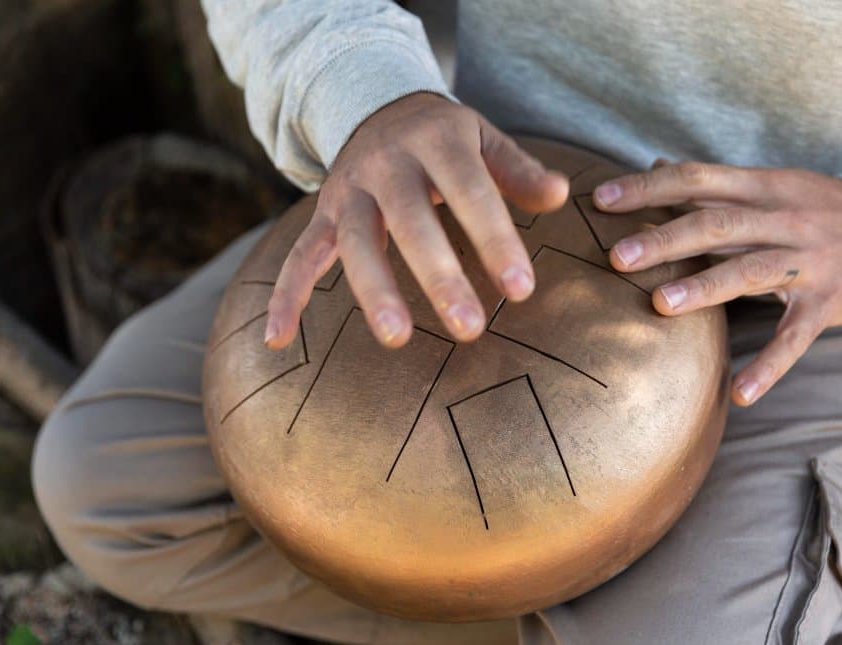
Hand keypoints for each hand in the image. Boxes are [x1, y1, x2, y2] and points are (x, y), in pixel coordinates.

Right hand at [264, 93, 568, 349]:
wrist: (377, 107)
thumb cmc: (444, 136)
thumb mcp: (483, 138)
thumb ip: (519, 171)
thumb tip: (562, 196)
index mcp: (436, 141)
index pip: (470, 193)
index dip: (495, 240)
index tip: (521, 289)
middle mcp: (387, 164)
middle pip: (410, 222)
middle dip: (439, 276)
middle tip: (470, 328)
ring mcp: (349, 191)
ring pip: (355, 243)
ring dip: (374, 291)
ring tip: (397, 339)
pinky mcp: (324, 214)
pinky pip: (300, 255)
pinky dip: (287, 296)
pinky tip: (279, 340)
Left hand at [594, 160, 841, 405]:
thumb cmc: (814, 208)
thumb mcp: (769, 186)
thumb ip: (713, 184)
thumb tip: (656, 164)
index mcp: (763, 188)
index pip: (698, 179)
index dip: (649, 187)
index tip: (601, 199)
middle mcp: (783, 219)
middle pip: (718, 225)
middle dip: (666, 239)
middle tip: (617, 256)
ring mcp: (807, 262)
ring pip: (751, 272)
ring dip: (705, 288)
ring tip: (658, 305)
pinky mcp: (827, 303)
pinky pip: (796, 337)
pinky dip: (769, 365)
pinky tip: (739, 393)